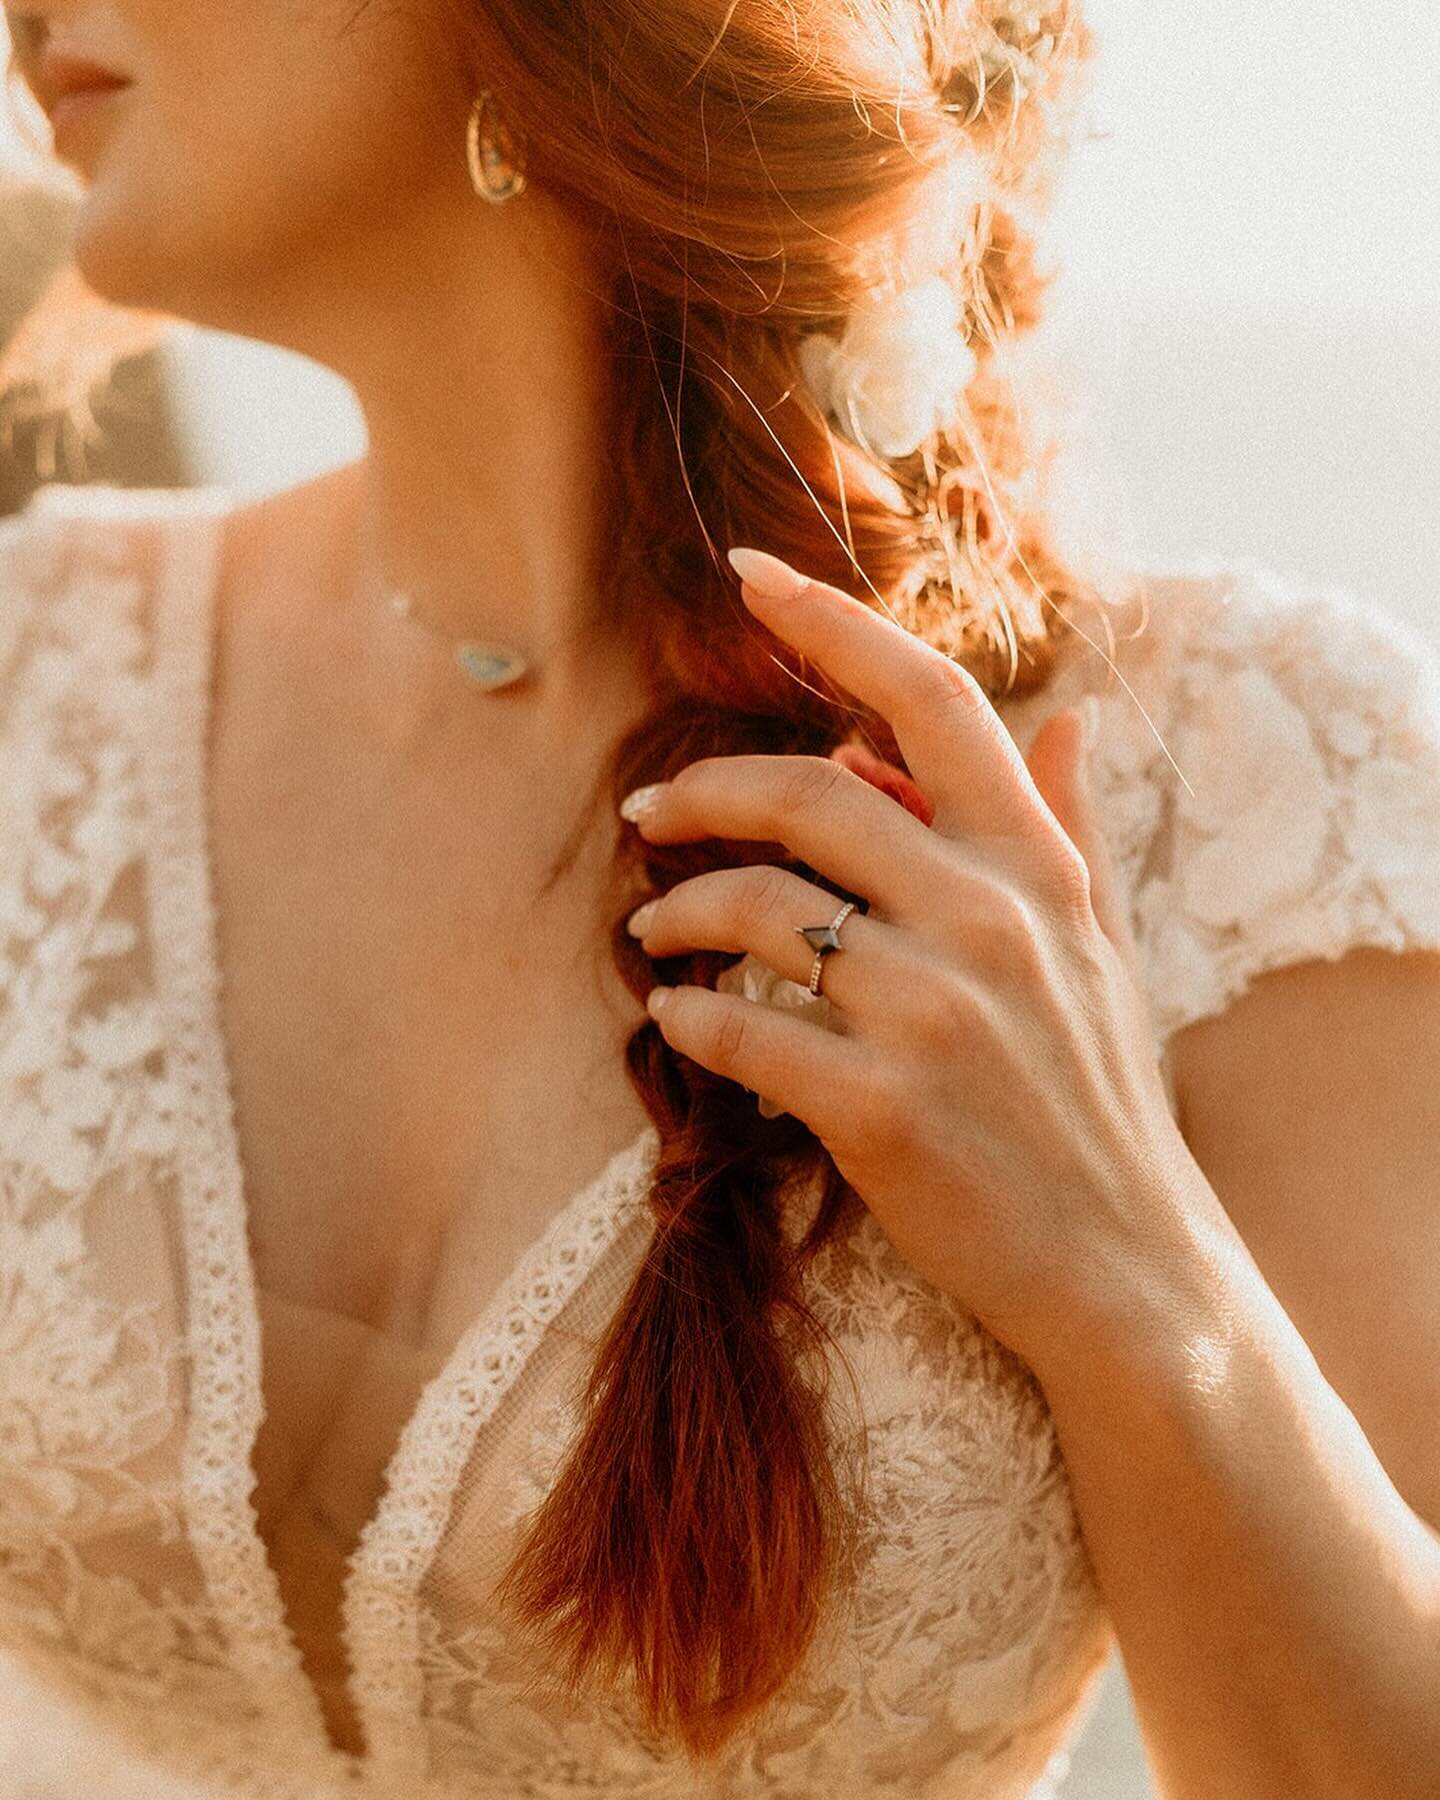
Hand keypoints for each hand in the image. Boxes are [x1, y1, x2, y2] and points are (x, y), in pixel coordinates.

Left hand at [622, 545, 1200, 1369]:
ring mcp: (934, 1015)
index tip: (752, 573)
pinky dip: (691, 1017)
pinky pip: (744, 1030)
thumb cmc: (1103, 1099)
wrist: (1129, 1268)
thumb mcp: (1106, 950)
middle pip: (808, 794)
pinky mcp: (882, 1109)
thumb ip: (1070, 828)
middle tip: (645, 811)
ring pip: (758, 909)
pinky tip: (675, 1017)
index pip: (933, 700)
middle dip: (704, 791)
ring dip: (678, 910)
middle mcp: (988, 920)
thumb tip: (1073, 716)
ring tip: (649, 930)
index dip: (835, 619)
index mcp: (1037, 868)